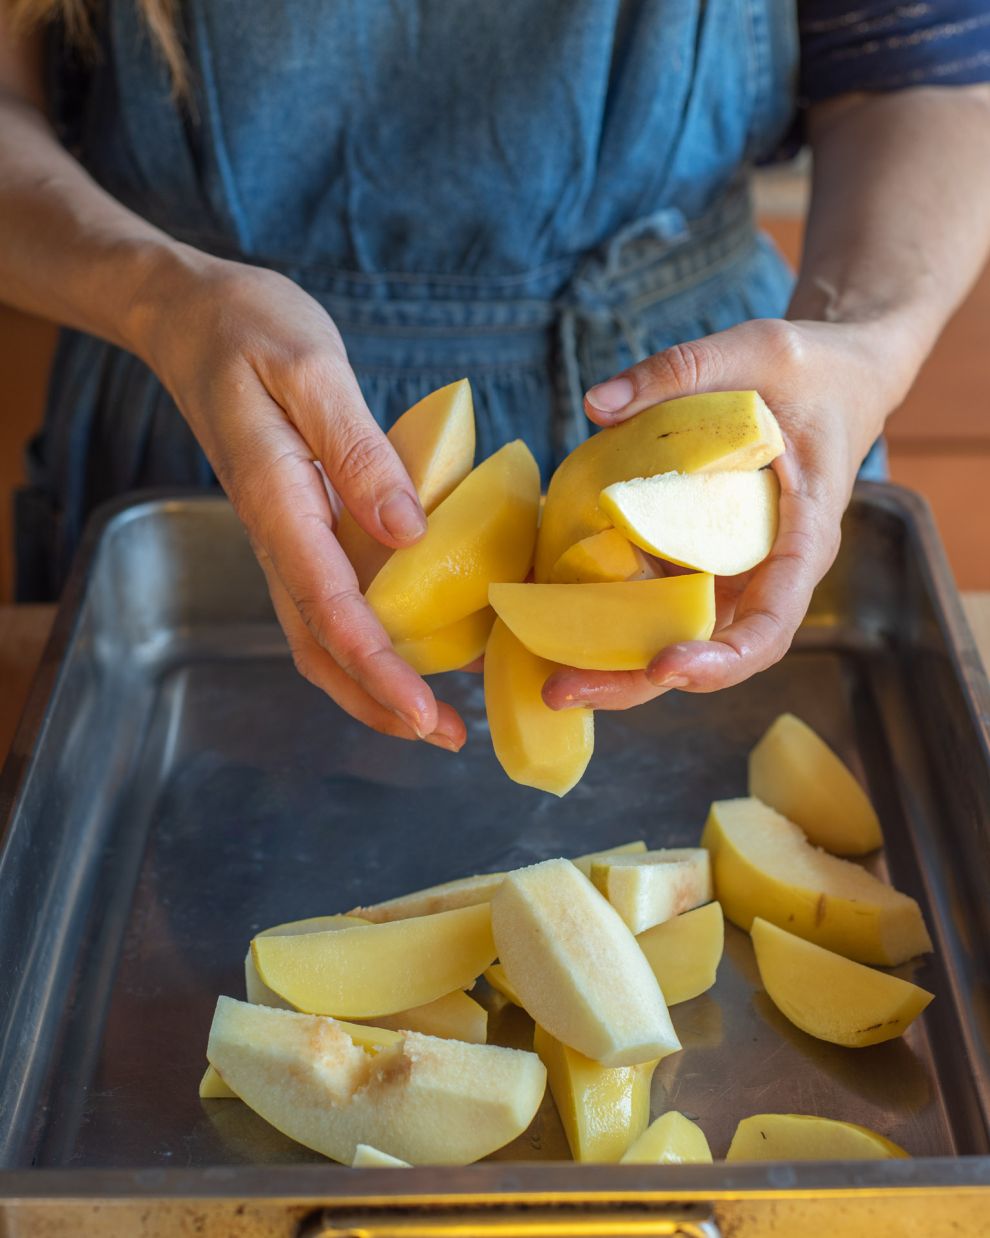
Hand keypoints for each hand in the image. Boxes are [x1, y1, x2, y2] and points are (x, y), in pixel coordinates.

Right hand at [133, 247, 465, 750]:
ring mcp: (282, 537)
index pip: (328, 607)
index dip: (377, 666)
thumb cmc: (250, 329)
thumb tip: (410, 532)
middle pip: (319, 645)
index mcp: (278, 501)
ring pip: (319, 634)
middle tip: (445, 736)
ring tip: (435, 715)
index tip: (424, 712)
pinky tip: (413, 643)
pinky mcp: (297, 526)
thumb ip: (359, 451)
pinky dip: (367, 639)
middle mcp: (275, 536)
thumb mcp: (312, 368)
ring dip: (371, 682)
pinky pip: (328, 601)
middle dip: (378, 701)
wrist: (190, 318)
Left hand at [542, 317, 897, 711]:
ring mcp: (725, 572)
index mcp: (801, 539)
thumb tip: (597, 404)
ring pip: (669, 636)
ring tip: (538, 677)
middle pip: (705, 651)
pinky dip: (598, 614)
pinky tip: (540, 618)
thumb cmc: (810, 372)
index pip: (771, 623)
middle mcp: (763, 573)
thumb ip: (682, 369)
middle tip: (559, 691)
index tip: (665, 665)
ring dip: (606, 663)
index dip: (721, 657)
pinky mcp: (691, 559)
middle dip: (633, 682)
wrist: (832, 383)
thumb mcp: (760, 348)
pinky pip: (648, 599)